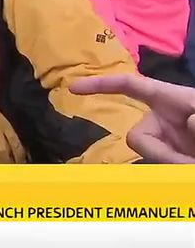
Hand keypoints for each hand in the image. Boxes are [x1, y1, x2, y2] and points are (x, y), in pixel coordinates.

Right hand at [70, 74, 194, 163]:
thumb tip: (186, 118)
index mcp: (172, 100)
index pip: (131, 86)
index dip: (101, 85)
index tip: (72, 89)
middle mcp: (165, 121)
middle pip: (138, 135)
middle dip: (160, 153)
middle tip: (186, 163)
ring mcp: (168, 142)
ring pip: (150, 157)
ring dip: (173, 164)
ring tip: (192, 164)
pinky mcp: (171, 160)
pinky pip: (161, 168)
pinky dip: (175, 170)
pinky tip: (187, 167)